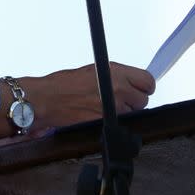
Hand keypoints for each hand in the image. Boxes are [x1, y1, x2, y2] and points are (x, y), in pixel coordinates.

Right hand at [0, 62, 154, 141]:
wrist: (46, 99)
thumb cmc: (63, 84)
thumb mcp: (93, 70)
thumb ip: (116, 76)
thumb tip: (130, 82)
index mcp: (115, 71)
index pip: (148, 81)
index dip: (143, 86)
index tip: (138, 88)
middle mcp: (117, 88)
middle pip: (143, 100)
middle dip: (133, 101)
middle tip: (118, 100)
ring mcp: (113, 107)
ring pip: (133, 114)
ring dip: (123, 113)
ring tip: (103, 108)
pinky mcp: (107, 122)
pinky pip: (120, 124)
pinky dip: (113, 122)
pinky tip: (99, 115)